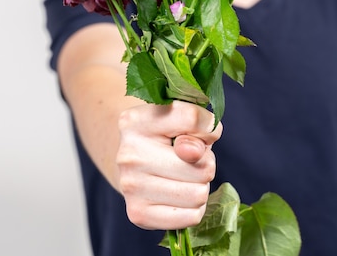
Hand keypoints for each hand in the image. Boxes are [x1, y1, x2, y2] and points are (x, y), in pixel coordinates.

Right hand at [116, 100, 222, 229]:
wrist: (133, 162)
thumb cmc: (165, 138)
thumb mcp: (180, 120)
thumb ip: (196, 124)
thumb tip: (194, 152)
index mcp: (136, 121)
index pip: (190, 118)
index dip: (207, 127)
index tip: (198, 131)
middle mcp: (129, 153)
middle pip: (202, 167)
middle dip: (206, 164)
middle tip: (190, 160)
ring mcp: (130, 186)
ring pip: (199, 194)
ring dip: (200, 186)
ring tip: (184, 177)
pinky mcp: (138, 214)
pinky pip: (191, 217)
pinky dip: (194, 208)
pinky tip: (180, 195)